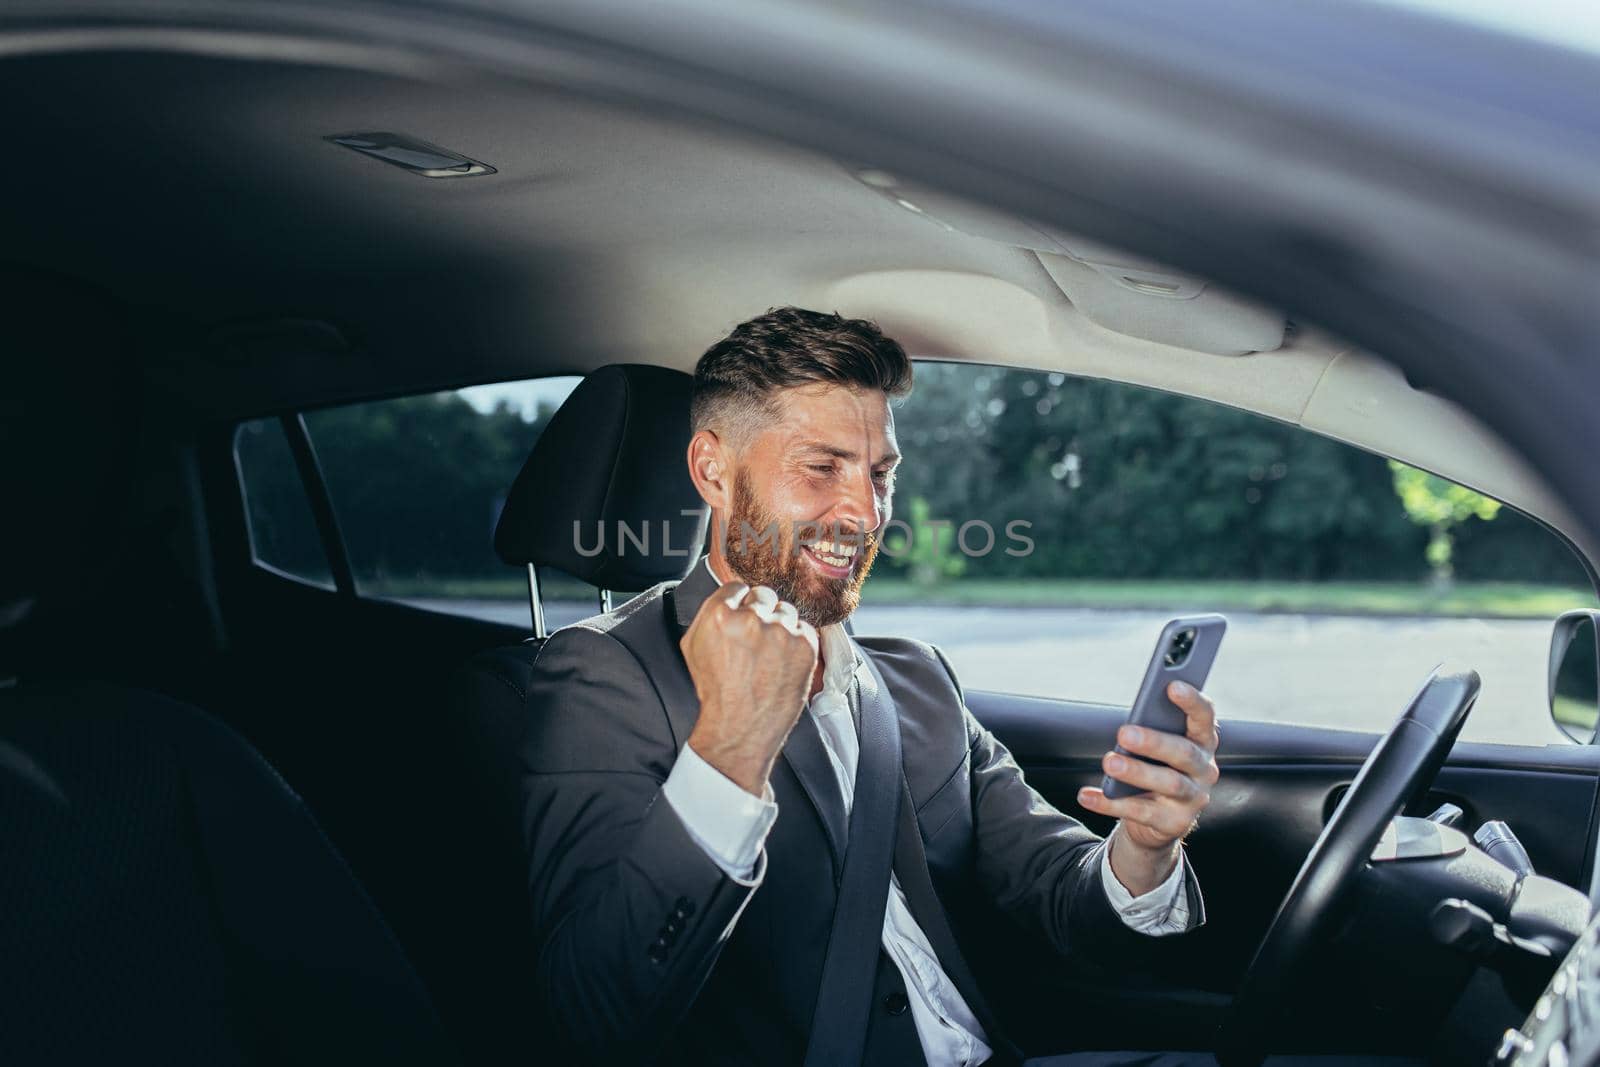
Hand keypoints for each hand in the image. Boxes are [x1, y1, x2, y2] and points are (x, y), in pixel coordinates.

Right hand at [681, 581, 819, 795]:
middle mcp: (752, 619)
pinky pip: (804, 629)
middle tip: (755, 640)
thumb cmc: (716, 691)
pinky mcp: (805, 645)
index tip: (741, 617)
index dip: (739, 603)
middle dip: (760, 613)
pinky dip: (796, 642)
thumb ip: (709, 615)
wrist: (740, 728)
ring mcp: (781, 632)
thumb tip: (728, 596)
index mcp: (720, 615)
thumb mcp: (693, 647)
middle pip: (763, 595)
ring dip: (779, 627)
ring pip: (785, 611)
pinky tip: (783, 663)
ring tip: (769, 655)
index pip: (737, 587)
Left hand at [1077, 681, 1219, 893]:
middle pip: (1184, 753)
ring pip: (1168, 783)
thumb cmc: (1156, 767)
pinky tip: (1087, 795)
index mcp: (1201, 741)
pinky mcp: (1175, 823)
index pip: (1204, 717)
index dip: (1192, 701)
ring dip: (1137, 771)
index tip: (1172, 685)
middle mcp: (1204, 769)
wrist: (1157, 819)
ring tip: (1110, 762)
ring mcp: (1193, 798)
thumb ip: (1151, 729)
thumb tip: (1128, 723)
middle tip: (1124, 732)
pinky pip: (1141, 812)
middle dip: (1155, 741)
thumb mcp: (1156, 746)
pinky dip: (1110, 804)